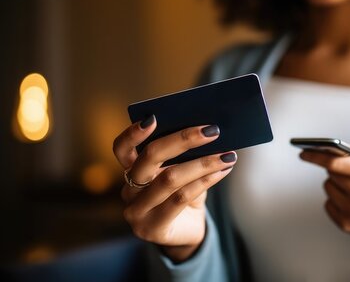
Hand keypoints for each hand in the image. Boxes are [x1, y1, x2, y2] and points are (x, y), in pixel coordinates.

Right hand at [113, 116, 235, 261]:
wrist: (187, 231)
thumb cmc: (184, 193)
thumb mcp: (181, 171)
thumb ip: (184, 154)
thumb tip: (208, 130)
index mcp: (130, 170)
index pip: (121, 149)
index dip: (133, 133)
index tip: (153, 118)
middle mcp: (128, 190)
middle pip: (149, 158)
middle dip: (183, 140)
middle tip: (212, 130)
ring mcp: (137, 211)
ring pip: (170, 178)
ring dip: (203, 163)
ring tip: (227, 155)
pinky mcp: (153, 228)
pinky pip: (181, 198)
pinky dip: (205, 181)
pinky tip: (223, 171)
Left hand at [300, 150, 349, 264]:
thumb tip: (326, 151)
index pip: (337, 163)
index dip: (316, 156)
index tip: (303, 152)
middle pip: (331, 173)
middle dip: (334, 168)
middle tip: (344, 171)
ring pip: (327, 186)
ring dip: (335, 184)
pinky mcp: (347, 224)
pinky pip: (328, 203)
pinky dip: (336, 200)